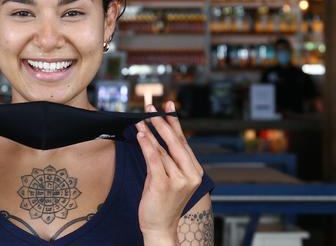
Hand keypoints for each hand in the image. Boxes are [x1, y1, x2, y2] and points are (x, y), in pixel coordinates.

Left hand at [135, 101, 203, 243]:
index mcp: (195, 171)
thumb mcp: (168, 177)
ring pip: (162, 149)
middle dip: (162, 122)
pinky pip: (154, 160)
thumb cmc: (162, 202)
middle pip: (175, 142)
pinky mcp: (164, 185)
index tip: (168, 106)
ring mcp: (179, 180)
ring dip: (150, 132)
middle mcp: (190, 174)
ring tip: (140, 119)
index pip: (183, 142)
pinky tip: (141, 134)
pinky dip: (147, 145)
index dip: (175, 122)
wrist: (160, 228)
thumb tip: (156, 136)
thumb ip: (167, 159)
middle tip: (151, 108)